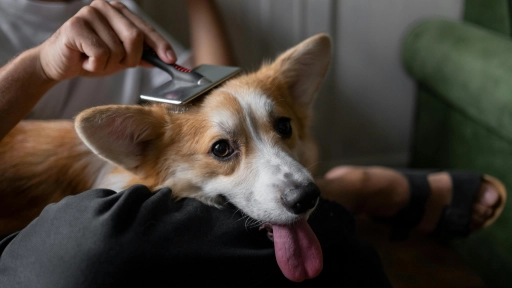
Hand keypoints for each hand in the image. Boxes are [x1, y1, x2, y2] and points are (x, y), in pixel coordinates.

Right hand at [37, 0, 174, 80]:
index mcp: (118, 11)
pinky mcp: (75, 26)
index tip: (171, 59)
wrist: (58, 63)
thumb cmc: (89, 57)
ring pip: (116, 50)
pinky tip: (84, 60)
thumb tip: (163, 58)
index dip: (160, 45)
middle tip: (118, 64)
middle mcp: (104, 7)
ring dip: (108, 65)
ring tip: (93, 60)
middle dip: (130, 58)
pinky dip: (95, 65)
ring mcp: (89, 14)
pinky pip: (100, 54)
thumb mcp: (120, 57)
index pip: (145, 28)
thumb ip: (140, 55)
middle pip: (135, 37)